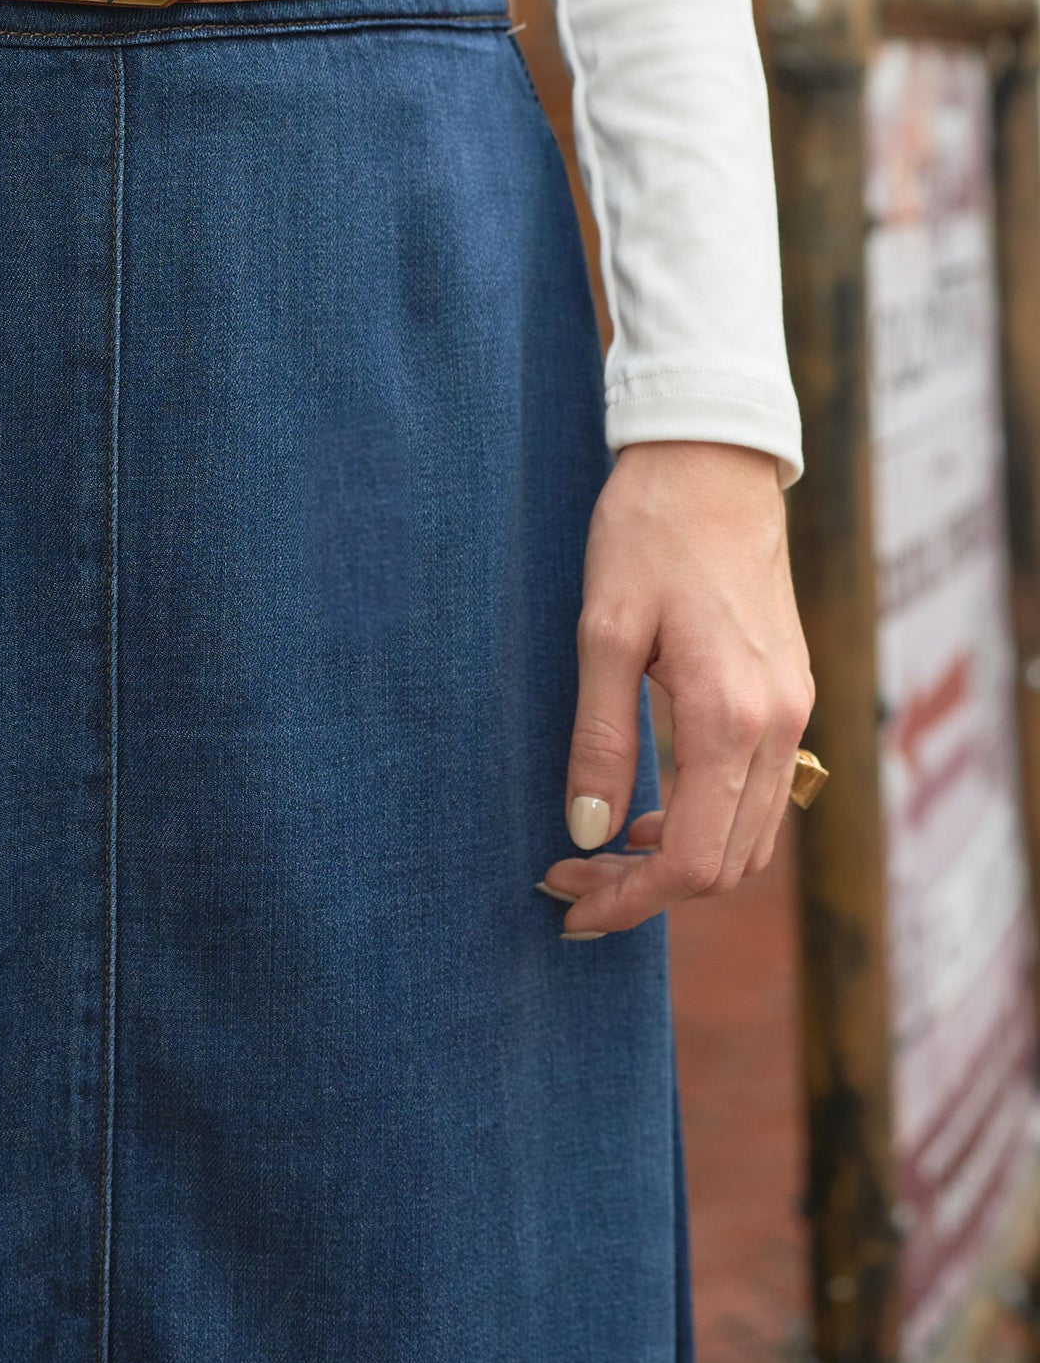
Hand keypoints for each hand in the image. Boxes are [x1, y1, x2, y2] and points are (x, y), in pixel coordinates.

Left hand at [538, 440, 812, 940]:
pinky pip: (761, 794)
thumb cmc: (648, 532)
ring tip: (601, 848)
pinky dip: (709, 822)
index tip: (568, 900)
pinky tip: (651, 805)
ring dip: (679, 860)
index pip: (693, 860)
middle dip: (647, 890)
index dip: (629, 900)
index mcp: (731, 717)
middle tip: (569, 875)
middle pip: (726, 865)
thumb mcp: (602, 631)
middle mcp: (779, 727)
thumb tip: (589, 832)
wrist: (712, 462)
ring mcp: (794, 713)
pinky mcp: (791, 696)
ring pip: (750, 838)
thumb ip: (600, 739)